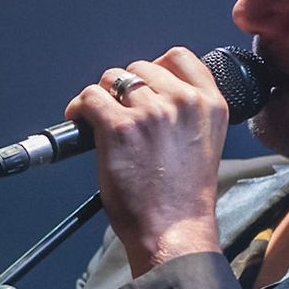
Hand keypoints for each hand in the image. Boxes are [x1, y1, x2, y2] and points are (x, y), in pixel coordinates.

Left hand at [65, 47, 227, 277]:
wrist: (174, 231)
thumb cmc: (183, 199)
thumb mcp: (204, 143)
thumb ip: (185, 113)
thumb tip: (150, 94)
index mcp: (210, 104)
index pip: (179, 57)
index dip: (154, 69)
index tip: (142, 84)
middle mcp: (183, 102)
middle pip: (140, 67)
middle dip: (125, 88)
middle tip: (119, 113)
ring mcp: (151, 112)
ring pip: (112, 78)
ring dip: (102, 96)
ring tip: (98, 119)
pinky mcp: (120, 127)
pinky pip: (90, 98)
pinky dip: (79, 108)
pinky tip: (80, 122)